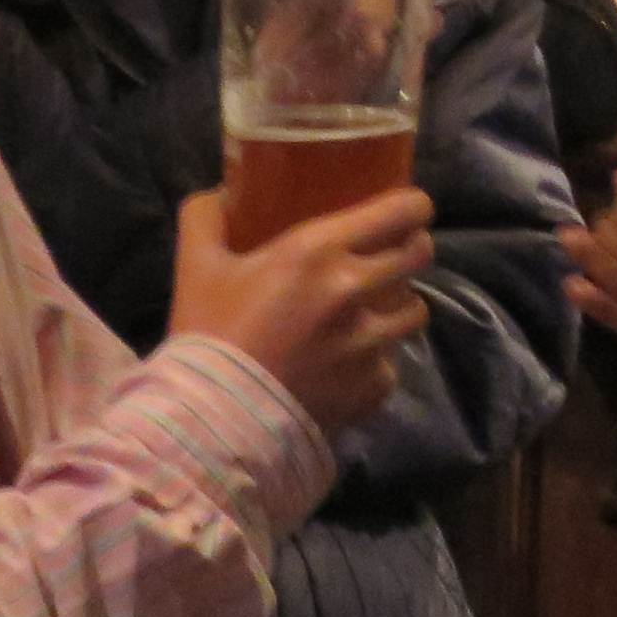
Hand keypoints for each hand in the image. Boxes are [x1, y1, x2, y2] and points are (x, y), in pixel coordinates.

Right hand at [171, 185, 437, 436]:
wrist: (214, 424)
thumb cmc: (208, 335)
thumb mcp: (196, 265)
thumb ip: (208, 217)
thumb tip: (224, 192)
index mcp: (318, 251)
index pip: (402, 210)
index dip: (412, 206)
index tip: (405, 208)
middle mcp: (356, 291)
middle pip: (420, 254)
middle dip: (411, 248)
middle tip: (389, 255)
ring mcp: (372, 344)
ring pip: (414, 311)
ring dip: (397, 306)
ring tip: (370, 314)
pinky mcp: (375, 388)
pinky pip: (390, 365)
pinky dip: (374, 363)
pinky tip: (346, 368)